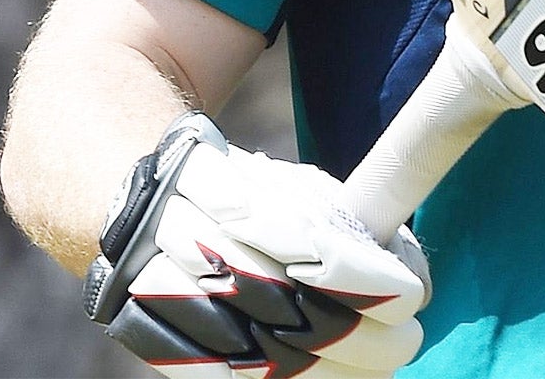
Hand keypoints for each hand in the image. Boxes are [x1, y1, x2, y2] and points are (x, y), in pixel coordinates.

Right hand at [85, 114, 429, 377]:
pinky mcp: (158, 344)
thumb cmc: (238, 191)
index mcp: (233, 197)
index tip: (411, 294)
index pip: (315, 252)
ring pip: (263, 359)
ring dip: (335, 372)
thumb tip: (402, 266)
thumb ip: (339, 221)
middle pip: (293, 312)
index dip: (369, 282)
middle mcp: (196, 250)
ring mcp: (169, 303)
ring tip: (381, 366)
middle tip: (408, 339)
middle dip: (363, 336)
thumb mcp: (287, 185)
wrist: (134, 205)